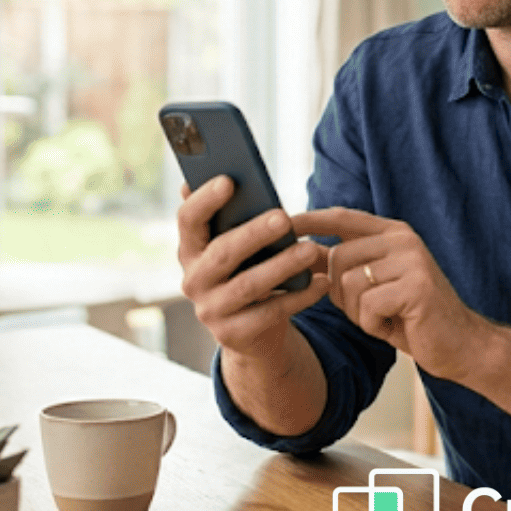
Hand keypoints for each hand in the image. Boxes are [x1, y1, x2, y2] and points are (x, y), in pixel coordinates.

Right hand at [177, 175, 328, 359]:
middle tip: (283, 217)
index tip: (228, 180)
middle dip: (253, 234)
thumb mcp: (237, 247)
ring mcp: (211, 310)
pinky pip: (271, 313)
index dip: (204, 201)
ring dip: (282, 266)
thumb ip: (232, 219)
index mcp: (190, 250)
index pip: (188, 221)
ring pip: (248, 285)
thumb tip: (227, 177)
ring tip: (311, 250)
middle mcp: (193, 280)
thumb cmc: (247, 272)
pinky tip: (322, 282)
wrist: (252, 332)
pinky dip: (300, 297)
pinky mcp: (234, 334)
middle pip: (221, 254)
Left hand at [293, 207, 494, 380]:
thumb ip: (344, 266)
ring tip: (384, 317)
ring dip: (357, 312)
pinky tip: (395, 325)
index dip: (310, 219)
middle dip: (340, 294)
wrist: (461, 346)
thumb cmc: (411, 317)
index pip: (343, 217)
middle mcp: (403, 240)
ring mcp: (412, 261)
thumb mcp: (373, 286)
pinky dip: (372, 324)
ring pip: (348, 283)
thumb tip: (298, 252)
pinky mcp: (417, 287)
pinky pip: (367, 305)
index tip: (280, 222)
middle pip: (337, 258)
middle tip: (367, 310)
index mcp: (393, 234)